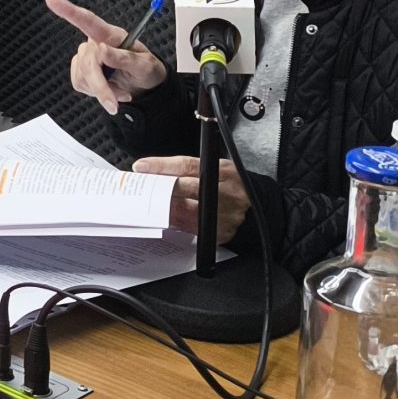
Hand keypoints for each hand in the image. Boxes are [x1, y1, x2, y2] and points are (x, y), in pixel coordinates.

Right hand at [48, 0, 167, 113]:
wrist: (143, 87)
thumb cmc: (146, 71)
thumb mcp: (144, 65)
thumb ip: (123, 58)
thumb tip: (102, 50)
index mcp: (111, 35)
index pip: (88, 20)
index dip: (68, 10)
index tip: (51, 0)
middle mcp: (96, 43)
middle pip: (87, 63)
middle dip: (100, 86)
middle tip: (113, 103)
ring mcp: (87, 57)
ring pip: (82, 76)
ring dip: (101, 91)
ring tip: (119, 92)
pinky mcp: (81, 71)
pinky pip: (79, 84)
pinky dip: (95, 93)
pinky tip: (109, 91)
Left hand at [135, 155, 250, 238]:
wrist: (257, 207)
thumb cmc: (231, 185)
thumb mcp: (216, 168)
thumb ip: (187, 169)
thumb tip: (153, 170)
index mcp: (222, 171)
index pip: (187, 165)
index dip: (161, 166)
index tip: (140, 166)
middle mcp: (224, 192)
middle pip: (184, 188)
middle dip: (158, 187)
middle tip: (139, 187)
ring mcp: (223, 214)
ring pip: (183, 210)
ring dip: (161, 206)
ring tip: (146, 201)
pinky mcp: (219, 233)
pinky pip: (189, 227)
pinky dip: (173, 220)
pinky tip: (162, 216)